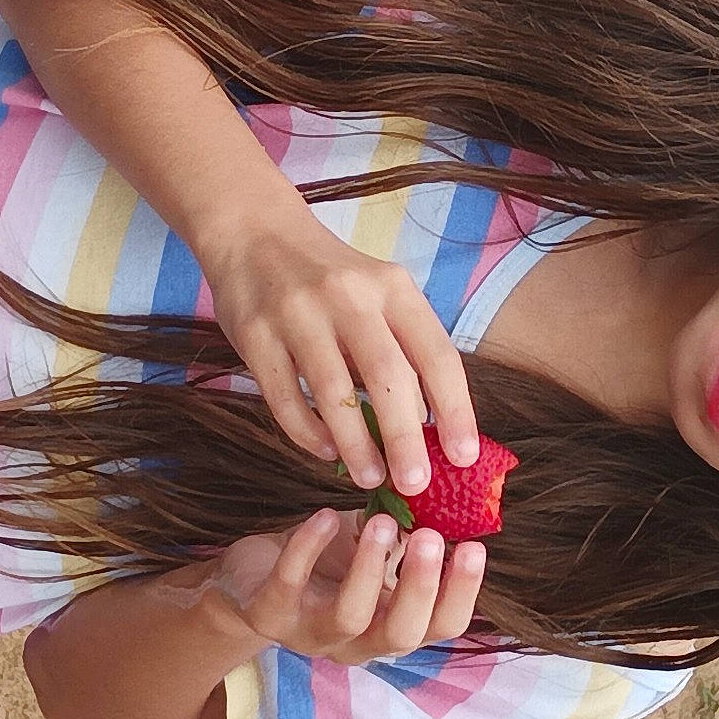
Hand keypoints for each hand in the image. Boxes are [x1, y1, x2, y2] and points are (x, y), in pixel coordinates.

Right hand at [195, 203, 478, 494]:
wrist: (254, 233)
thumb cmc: (331, 278)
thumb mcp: (379, 295)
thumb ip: (404, 349)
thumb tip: (430, 427)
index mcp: (393, 288)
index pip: (437, 355)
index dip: (455, 410)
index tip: (463, 458)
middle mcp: (350, 297)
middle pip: (389, 376)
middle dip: (406, 439)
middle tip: (415, 485)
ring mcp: (298, 314)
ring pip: (334, 392)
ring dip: (356, 444)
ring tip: (371, 478)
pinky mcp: (255, 335)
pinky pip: (285, 397)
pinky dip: (307, 432)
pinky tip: (325, 451)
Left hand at [209, 510, 485, 664]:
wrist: (247, 582)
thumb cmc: (323, 565)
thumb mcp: (370, 552)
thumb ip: (405, 536)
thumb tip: (447, 497)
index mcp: (390, 626)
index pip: (438, 627)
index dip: (461, 594)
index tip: (474, 547)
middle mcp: (356, 642)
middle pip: (400, 634)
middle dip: (420, 586)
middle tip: (431, 537)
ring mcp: (311, 634)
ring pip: (350, 616)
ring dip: (370, 567)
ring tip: (383, 521)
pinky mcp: (269, 615)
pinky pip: (290, 585)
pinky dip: (309, 548)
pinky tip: (326, 516)